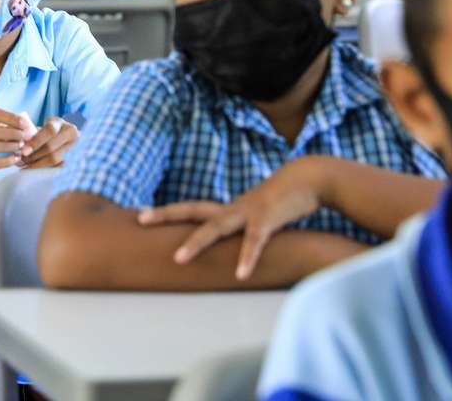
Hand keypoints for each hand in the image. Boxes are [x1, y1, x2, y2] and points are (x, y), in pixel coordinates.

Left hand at [19, 117, 78, 168]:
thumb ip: (32, 134)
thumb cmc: (48, 132)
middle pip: (51, 147)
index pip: (49, 131)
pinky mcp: (73, 158)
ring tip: (24, 165)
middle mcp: (71, 134)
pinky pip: (56, 166)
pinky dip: (43, 168)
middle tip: (20, 161)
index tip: (23, 151)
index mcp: (61, 123)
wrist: (66, 135)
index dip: (36, 142)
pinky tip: (33, 169)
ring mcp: (74, 147)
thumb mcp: (42, 127)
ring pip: (54, 159)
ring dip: (37, 164)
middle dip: (34, 156)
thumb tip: (18, 145)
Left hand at [138, 160, 322, 279]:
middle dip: (166, 214)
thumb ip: (247, 229)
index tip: (143, 214)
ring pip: (216, 227)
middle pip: (193, 209)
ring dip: (197, 243)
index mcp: (230, 208)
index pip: (194, 208)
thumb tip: (237, 244)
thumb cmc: (288, 197)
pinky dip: (246, 257)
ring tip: (178, 259)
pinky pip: (254, 242)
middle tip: (140, 219)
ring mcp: (248, 212)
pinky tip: (240, 274)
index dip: (169, 212)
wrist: (311, 178)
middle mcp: (233, 208)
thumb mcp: (262, 214)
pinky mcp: (268, 220)